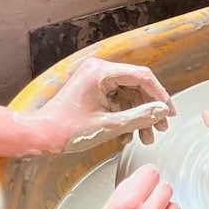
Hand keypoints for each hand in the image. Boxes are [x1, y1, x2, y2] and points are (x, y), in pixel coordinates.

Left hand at [26, 58, 173, 153]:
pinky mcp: (92, 90)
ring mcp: (94, 79)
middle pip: (136, 86)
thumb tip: (162, 111)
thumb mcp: (109, 126)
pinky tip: (128, 135)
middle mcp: (98, 70)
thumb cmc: (66, 130)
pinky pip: (117, 100)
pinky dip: (124, 117)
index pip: (142, 77)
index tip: (168, 113)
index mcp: (101, 72)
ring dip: (138, 116)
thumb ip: (139, 117)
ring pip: (128, 95)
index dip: (160, 96)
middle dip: (149, 109)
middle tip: (159, 129)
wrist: (40, 135)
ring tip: (145, 137)